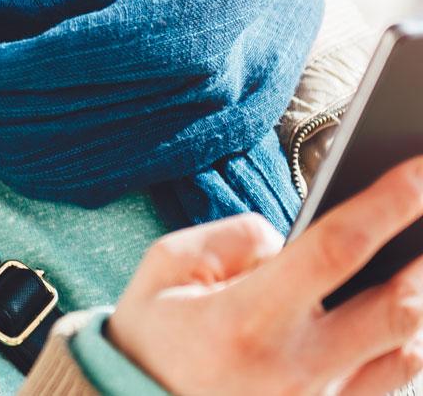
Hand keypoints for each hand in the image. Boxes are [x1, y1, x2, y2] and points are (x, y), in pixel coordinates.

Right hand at [107, 154, 422, 395]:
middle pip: (396, 309)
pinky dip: (403, 349)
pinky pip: (387, 387)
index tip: (420, 171)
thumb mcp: (164, 268)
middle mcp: (292, 368)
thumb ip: (231, 238)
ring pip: (405, 353)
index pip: (334, 248)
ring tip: (416, 267)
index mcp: (246, 318)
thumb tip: (287, 239)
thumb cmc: (150, 338)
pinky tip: (398, 321)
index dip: (387, 205)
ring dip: (418, 306)